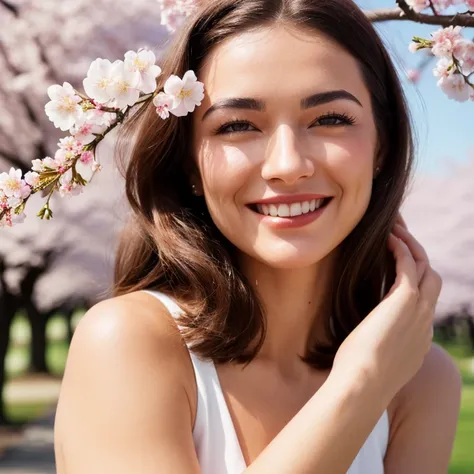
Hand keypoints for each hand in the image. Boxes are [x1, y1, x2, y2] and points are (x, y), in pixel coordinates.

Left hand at [332, 223, 440, 403]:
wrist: (363, 384)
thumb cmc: (358, 377)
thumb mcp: (372, 362)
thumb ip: (375, 350)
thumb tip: (360, 347)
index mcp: (419, 338)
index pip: (424, 301)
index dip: (414, 281)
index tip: (397, 267)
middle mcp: (425, 322)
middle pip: (432, 278)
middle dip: (418, 257)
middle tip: (400, 240)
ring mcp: (419, 310)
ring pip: (425, 267)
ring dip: (412, 246)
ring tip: (395, 231)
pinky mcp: (406, 299)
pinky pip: (409, 264)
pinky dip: (402, 249)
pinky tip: (389, 238)